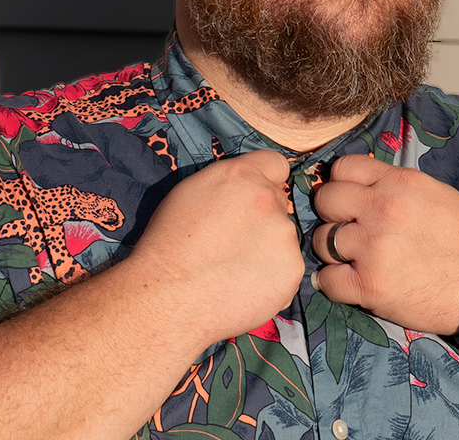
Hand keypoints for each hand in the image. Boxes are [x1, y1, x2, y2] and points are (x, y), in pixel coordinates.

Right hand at [129, 150, 303, 348]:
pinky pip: (287, 269)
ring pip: (283, 238)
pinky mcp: (292, 270)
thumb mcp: (191, 193)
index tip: (251, 201)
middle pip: (278, 203)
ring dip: (266, 249)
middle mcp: (268, 199)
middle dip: (261, 218)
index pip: (275, 164)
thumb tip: (249, 189)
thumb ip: (229, 184)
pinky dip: (271, 278)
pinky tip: (243, 287)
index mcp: (241, 175)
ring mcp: (284, 235)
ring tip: (233, 270)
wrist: (167, 295)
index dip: (264, 181)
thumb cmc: (168, 245)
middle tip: (232, 242)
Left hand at [311, 155, 458, 334]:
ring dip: (332, 251)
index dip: (342, 183)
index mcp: (399, 183)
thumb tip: (362, 185)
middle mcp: (382, 210)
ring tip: (352, 259)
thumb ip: (396, 185)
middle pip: (326, 200)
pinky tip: (347, 282)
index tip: (350, 199)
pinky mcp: (369, 286)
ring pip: (321, 240)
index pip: (343, 168)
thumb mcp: (436, 194)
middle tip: (347, 228)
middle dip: (332, 213)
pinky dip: (333, 284)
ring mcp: (373, 248)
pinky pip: (327, 280)